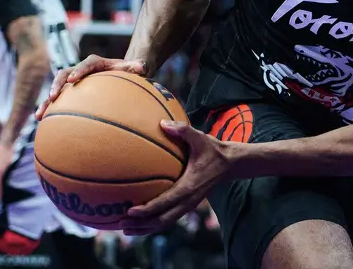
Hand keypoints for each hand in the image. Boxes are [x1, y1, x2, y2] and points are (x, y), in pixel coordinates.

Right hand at [35, 55, 145, 119]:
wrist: (119, 74)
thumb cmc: (127, 71)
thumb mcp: (132, 68)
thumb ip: (136, 66)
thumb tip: (143, 66)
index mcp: (95, 63)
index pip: (86, 64)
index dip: (79, 70)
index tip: (73, 79)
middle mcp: (80, 70)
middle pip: (64, 74)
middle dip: (57, 85)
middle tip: (52, 96)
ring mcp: (73, 81)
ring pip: (56, 89)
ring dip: (47, 101)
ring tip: (39, 114)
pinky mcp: (69, 92)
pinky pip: (57, 100)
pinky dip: (48, 109)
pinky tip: (40, 122)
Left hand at [120, 121, 230, 235]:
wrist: (231, 163)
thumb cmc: (213, 150)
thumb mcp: (200, 137)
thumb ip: (182, 130)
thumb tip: (162, 123)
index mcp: (189, 187)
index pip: (165, 203)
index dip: (147, 210)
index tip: (129, 211)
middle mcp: (188, 201)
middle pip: (162, 220)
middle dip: (141, 225)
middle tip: (121, 225)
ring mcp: (189, 205)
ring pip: (165, 223)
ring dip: (146, 228)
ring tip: (126, 230)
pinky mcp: (188, 205)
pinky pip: (169, 219)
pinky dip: (154, 224)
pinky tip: (141, 223)